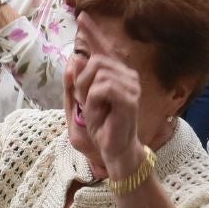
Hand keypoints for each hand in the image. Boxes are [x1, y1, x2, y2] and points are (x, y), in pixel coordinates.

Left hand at [69, 54, 144, 179]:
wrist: (114, 148)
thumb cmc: (102, 123)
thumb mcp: (84, 96)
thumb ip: (79, 78)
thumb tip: (76, 59)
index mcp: (122, 72)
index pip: (96, 59)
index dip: (83, 75)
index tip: (84, 95)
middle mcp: (131, 76)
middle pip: (97, 63)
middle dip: (83, 83)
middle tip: (86, 103)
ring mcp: (133, 87)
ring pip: (99, 75)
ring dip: (88, 94)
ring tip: (93, 110)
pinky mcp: (130, 101)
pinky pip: (104, 88)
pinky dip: (93, 100)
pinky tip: (97, 113)